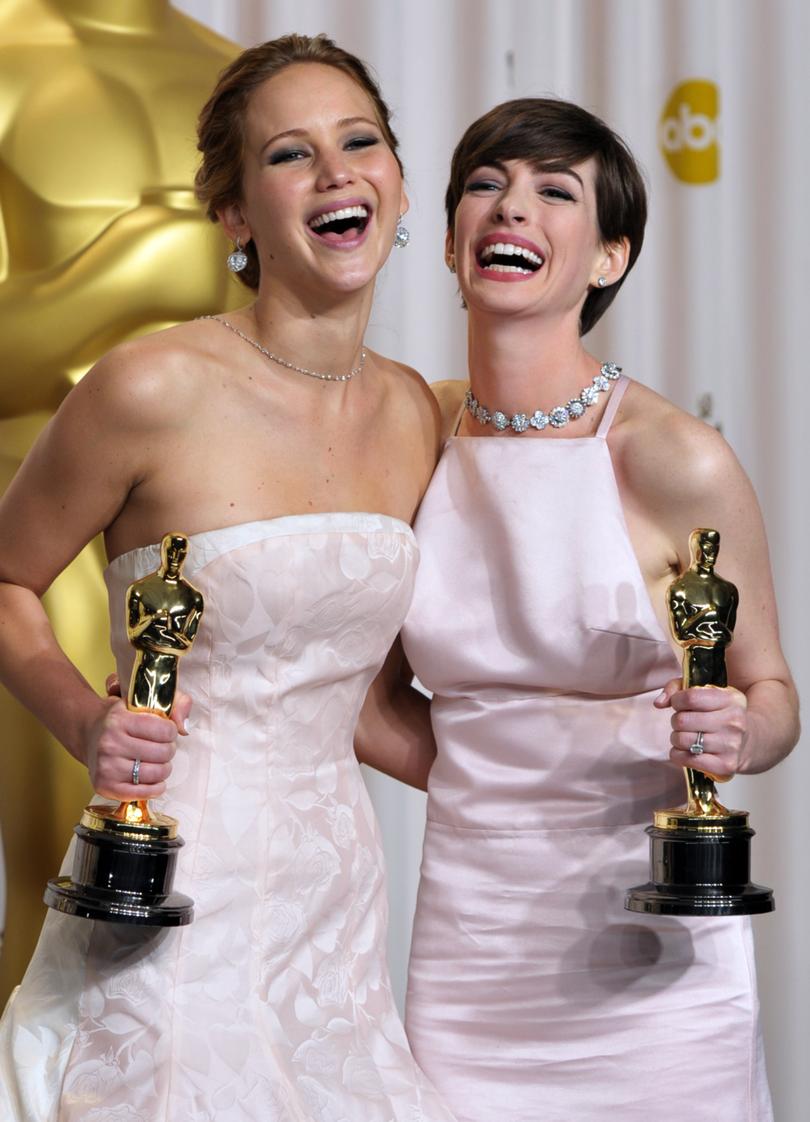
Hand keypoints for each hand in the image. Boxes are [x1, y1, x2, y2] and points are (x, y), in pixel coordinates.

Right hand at [83, 675, 193, 800]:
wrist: (89, 734)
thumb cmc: (122, 719)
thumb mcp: (144, 701)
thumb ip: (175, 703)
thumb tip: (184, 727)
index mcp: (119, 720)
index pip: (163, 730)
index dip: (171, 732)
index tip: (167, 732)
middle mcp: (109, 743)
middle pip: (162, 753)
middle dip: (169, 750)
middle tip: (162, 748)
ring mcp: (106, 767)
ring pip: (155, 774)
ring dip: (164, 769)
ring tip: (157, 762)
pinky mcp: (105, 786)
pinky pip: (142, 794)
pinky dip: (155, 788)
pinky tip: (154, 780)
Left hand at [654, 679, 748, 776]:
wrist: (750, 742)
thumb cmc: (720, 714)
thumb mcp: (706, 692)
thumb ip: (678, 688)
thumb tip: (659, 703)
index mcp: (731, 699)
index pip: (691, 697)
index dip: (677, 700)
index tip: (679, 704)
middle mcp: (734, 722)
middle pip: (682, 720)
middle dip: (676, 721)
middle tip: (684, 723)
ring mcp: (731, 745)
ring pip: (682, 740)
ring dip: (676, 738)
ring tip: (686, 736)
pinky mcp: (726, 765)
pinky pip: (687, 760)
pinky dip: (678, 755)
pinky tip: (686, 750)